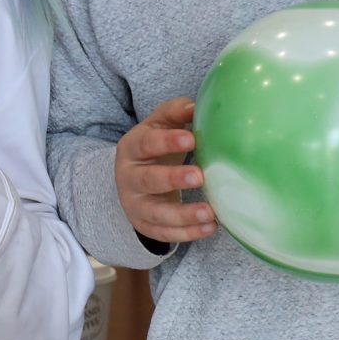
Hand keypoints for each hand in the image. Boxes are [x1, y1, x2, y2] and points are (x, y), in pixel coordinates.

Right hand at [117, 97, 215, 245]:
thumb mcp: (159, 125)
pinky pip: (165, 233)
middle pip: (148, 180)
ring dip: (183, 215)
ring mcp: (135, 204)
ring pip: (156, 213)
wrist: (134, 178)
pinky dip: (187, 233)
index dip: (167, 142)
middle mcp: (128, 178)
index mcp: (132, 148)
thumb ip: (176, 113)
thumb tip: (196, 106)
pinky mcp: (145, 225)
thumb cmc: (155, 147)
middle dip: (173, 179)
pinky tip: (209, 228)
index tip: (191, 139)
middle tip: (199, 176)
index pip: (146, 144)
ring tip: (210, 213)